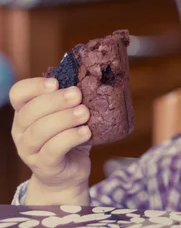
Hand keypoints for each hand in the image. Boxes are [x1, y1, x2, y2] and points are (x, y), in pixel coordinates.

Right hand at [10, 77, 91, 204]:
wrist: (67, 174)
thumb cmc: (69, 137)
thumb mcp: (68, 115)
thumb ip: (71, 100)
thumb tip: (88, 79)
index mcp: (25, 113)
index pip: (18, 94)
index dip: (34, 86)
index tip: (56, 82)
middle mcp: (22, 131)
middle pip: (29, 112)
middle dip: (55, 101)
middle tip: (77, 95)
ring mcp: (30, 151)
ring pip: (40, 132)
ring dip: (64, 119)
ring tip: (84, 113)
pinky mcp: (44, 166)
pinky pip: (53, 150)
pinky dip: (70, 138)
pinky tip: (86, 132)